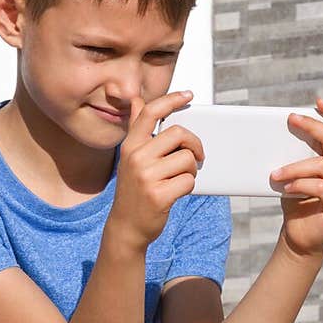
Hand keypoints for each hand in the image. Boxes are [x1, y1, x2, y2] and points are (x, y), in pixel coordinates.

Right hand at [108, 90, 205, 251]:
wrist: (126, 227)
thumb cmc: (134, 190)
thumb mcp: (130, 158)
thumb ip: (136, 129)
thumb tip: (136, 101)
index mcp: (130, 146)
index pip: (150, 112)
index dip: (171, 99)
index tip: (187, 95)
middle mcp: (136, 158)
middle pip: (179, 134)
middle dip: (194, 145)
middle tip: (196, 156)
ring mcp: (146, 176)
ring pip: (187, 159)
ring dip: (191, 170)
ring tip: (179, 179)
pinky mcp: (158, 195)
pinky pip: (189, 181)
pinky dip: (188, 187)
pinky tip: (176, 193)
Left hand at [269, 96, 322, 258]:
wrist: (300, 236)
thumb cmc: (296, 201)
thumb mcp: (295, 173)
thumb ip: (295, 155)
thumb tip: (278, 134)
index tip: (318, 101)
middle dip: (312, 126)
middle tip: (291, 119)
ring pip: (321, 165)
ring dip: (294, 166)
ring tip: (275, 174)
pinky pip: (320, 186)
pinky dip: (300, 184)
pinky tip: (287, 188)